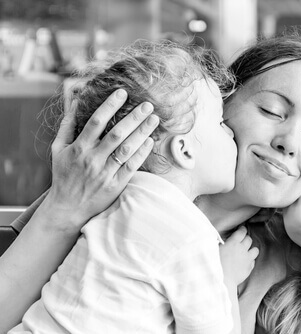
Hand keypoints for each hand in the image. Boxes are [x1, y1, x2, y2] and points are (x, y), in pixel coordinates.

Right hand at [44, 89, 158, 232]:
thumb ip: (66, 126)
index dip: (109, 106)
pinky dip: (141, 153)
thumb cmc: (64, 175)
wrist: (67, 208)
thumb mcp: (58, 150)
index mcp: (79, 148)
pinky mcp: (115, 184)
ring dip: (141, 133)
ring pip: (126, 149)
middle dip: (133, 117)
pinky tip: (150, 141)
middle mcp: (92, 159)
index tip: (122, 93)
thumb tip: (74, 103)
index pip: (96, 122)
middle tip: (147, 104)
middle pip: (116, 134)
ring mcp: (105, 172)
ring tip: (154, 119)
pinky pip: (131, 166)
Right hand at [219, 226, 258, 286]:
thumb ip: (219, 243)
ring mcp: (247, 259)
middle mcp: (242, 249)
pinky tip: (244, 263)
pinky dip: (250, 261)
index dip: (242, 230)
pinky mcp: (249, 268)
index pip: (242, 231)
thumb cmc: (215, 264)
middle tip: (241, 242)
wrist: (222, 280)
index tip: (241, 230)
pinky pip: (253, 261)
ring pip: (255, 250)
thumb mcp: (215, 250)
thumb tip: (220, 240)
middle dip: (246, 239)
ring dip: (251, 250)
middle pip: (249, 239)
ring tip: (246, 252)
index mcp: (233, 242)